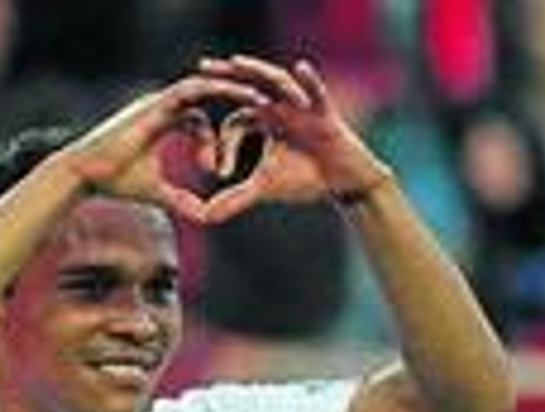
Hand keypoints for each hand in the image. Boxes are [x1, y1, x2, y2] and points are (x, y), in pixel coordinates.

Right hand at [68, 74, 259, 222]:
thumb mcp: (157, 194)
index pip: (197, 120)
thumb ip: (180, 201)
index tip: (226, 165)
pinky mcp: (156, 103)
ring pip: (203, 86)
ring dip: (233, 90)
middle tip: (264, 110)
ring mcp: (157, 101)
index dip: (215, 138)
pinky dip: (219, 90)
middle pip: (204, 95)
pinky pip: (194, 90)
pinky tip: (242, 97)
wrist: (87, 173)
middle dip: (233, 99)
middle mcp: (160, 106)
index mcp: (160, 123)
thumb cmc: (114, 183)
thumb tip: (204, 217)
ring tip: (262, 100)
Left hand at [193, 55, 389, 222]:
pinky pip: (317, 90)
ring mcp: (301, 104)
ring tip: (236, 62)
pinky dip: (309, 80)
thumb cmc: (304, 177)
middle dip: (226, 76)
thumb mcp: (265, 187)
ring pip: (277, 81)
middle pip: (249, 85)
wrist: (343, 180)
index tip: (221, 175)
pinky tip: (300, 68)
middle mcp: (278, 106)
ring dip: (258, 71)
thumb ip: (235, 199)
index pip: (235, 122)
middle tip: (201, 67)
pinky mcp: (324, 111)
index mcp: (262, 121)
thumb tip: (205, 217)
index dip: (223, 147)